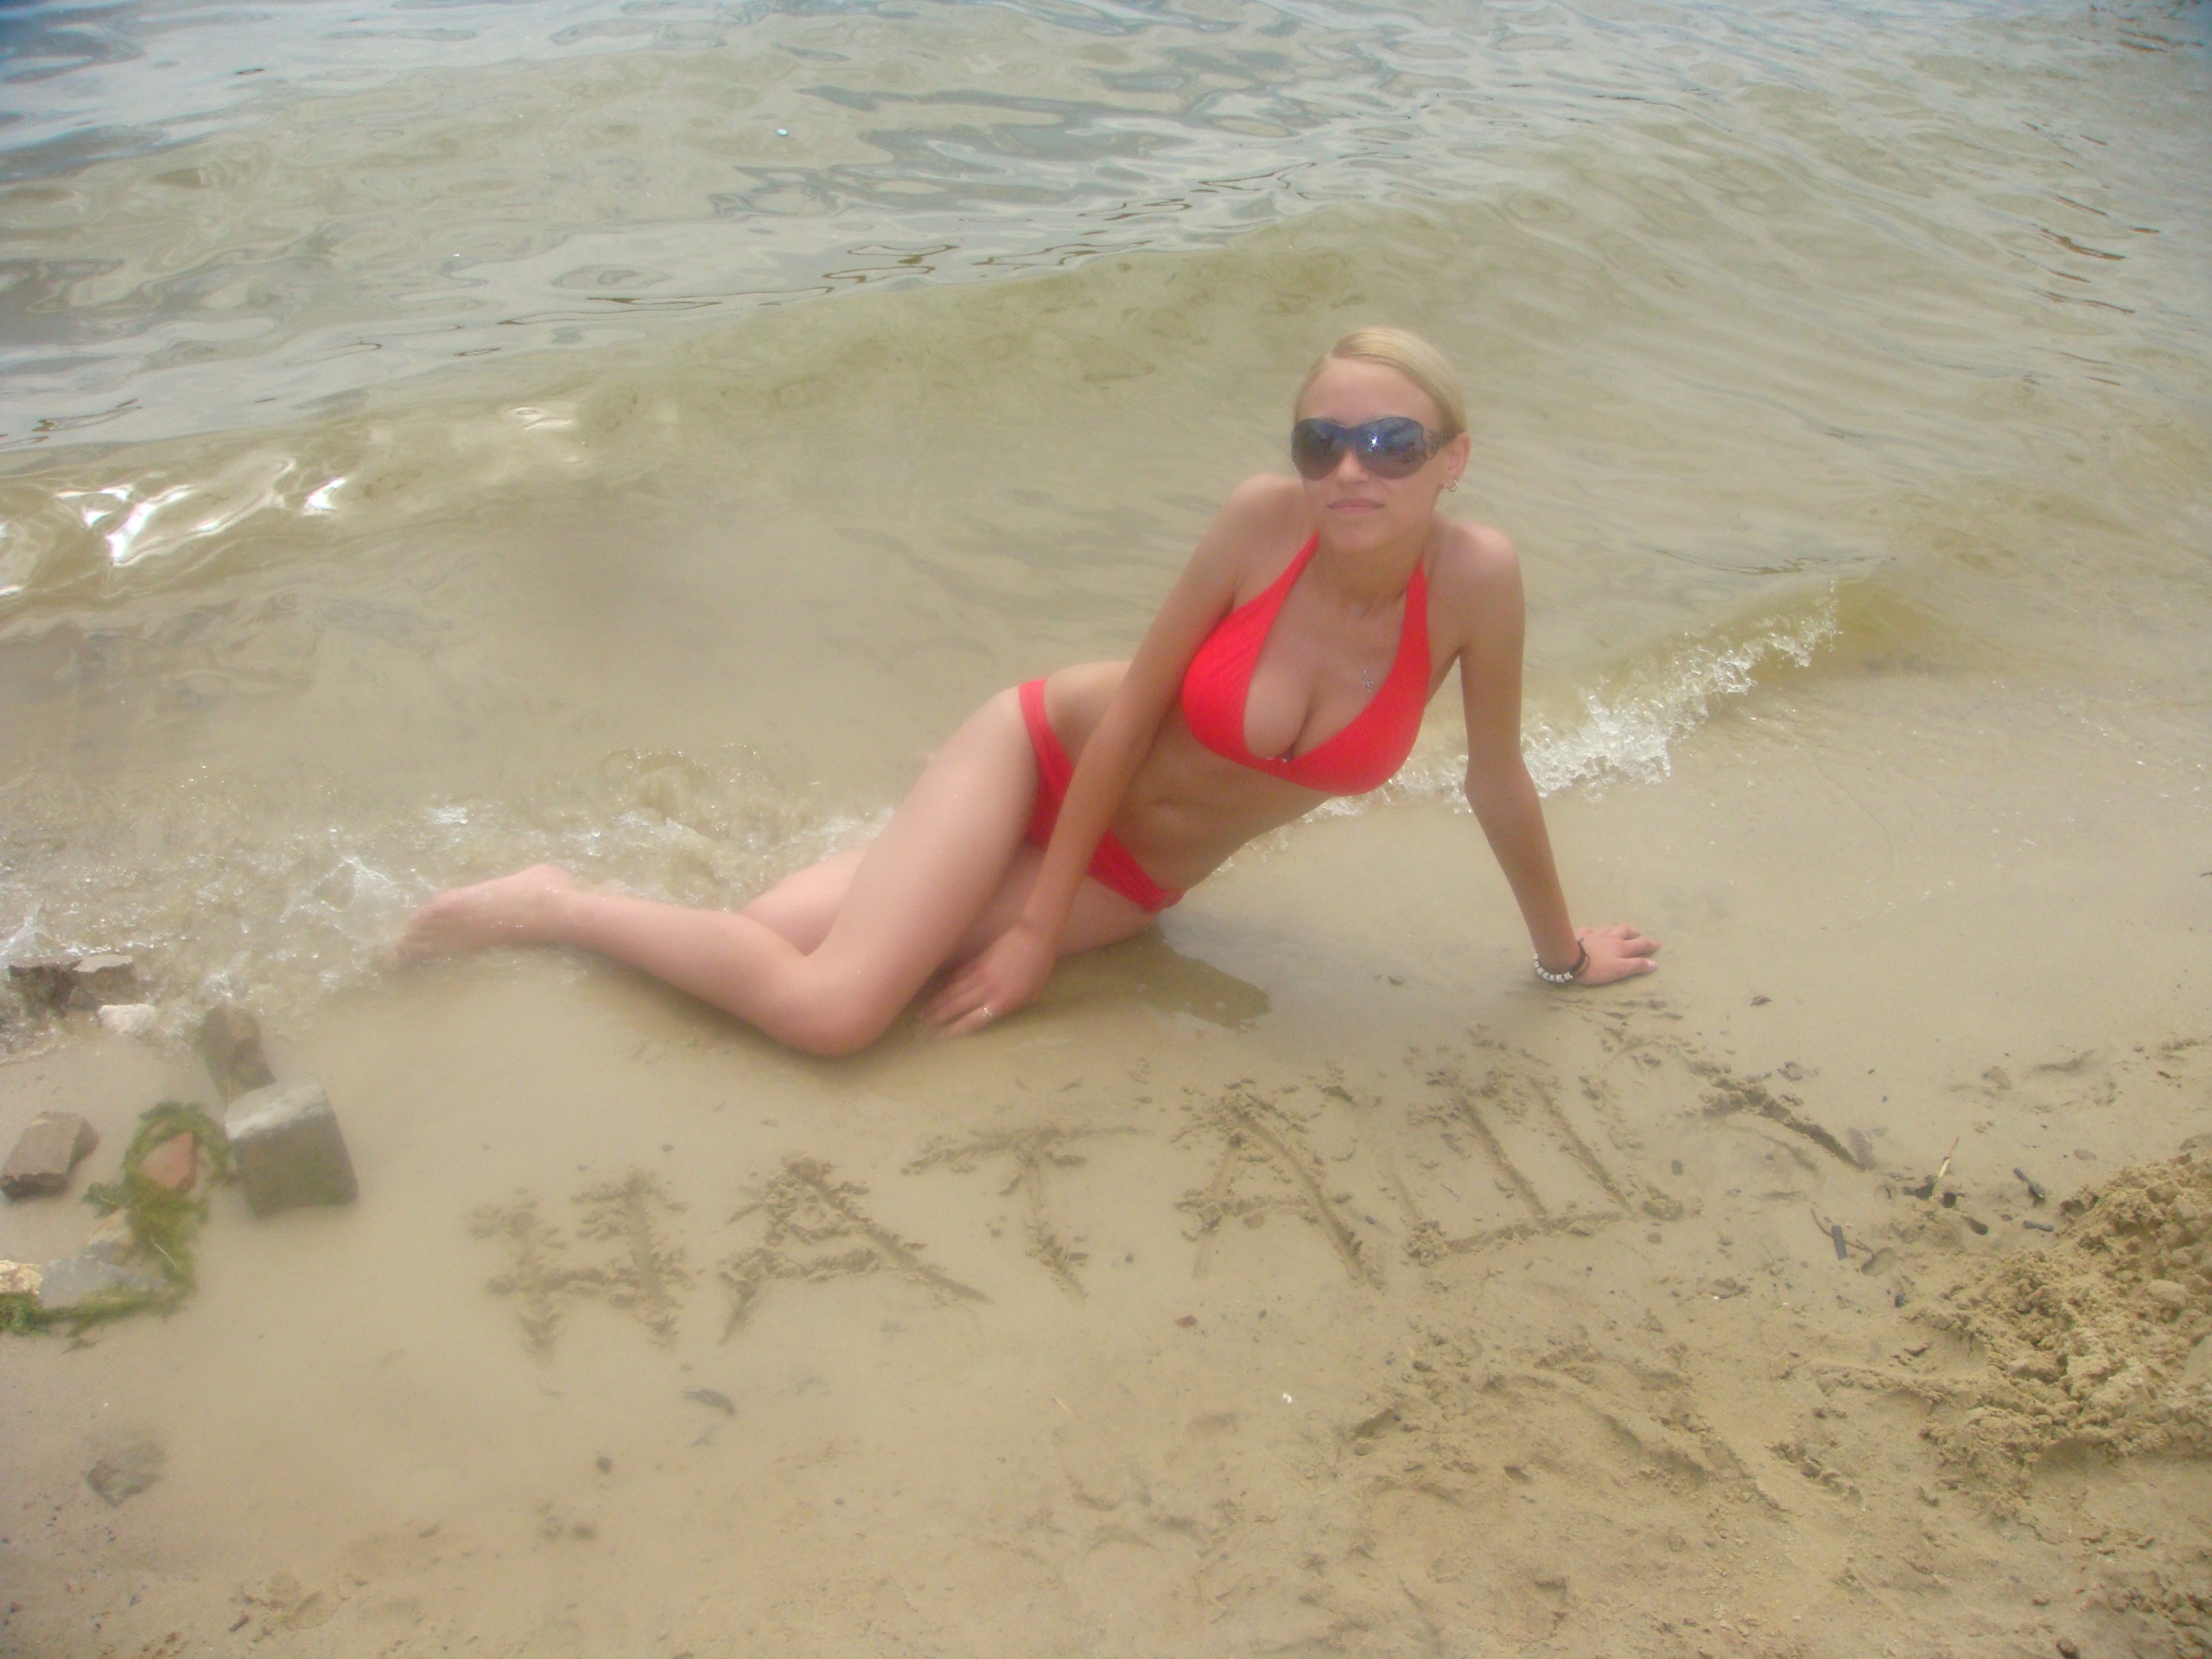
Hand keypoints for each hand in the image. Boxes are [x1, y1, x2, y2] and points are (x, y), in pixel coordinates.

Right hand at [918, 918, 1057, 1035]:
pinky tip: (937, 990)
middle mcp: (986, 992)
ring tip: (922, 1011)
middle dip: (937, 1017)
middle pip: (955, 1007)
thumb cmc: (1040, 968)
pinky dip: (946, 984)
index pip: (972, 1021)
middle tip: (921, 1024)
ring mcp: (979, 975)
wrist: (1035, 937)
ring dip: (936, 1003)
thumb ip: (1013, 1005)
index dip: (954, 1029)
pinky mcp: (977, 961)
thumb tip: (997, 1010)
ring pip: (952, 992)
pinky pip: (958, 976)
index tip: (941, 1036)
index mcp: (1002, 1004)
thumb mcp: (1032, 994)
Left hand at [1570, 923, 1660, 985]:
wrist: (1570, 958)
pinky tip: (1592, 932)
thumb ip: (1636, 966)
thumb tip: (1655, 963)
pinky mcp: (1581, 935)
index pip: (1640, 944)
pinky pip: (1589, 930)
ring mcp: (1595, 934)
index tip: (1658, 943)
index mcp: (1621, 947)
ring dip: (1616, 929)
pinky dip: (1593, 931)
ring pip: (1609, 928)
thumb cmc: (1596, 968)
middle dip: (1634, 932)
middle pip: (1625, 931)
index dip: (1650, 944)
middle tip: (1638, 934)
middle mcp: (1610, 937)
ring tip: (1618, 931)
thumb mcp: (1619, 970)